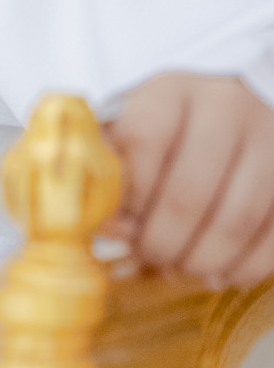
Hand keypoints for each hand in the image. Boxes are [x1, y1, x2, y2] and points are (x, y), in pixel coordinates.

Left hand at [103, 73, 273, 285]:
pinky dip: (246, 266)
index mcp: (170, 94)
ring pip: (237, 219)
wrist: (232, 113)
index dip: (131, 195)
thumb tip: (109, 228)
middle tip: (151, 258)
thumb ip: (110, 174)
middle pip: (190, 192)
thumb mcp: (130, 133)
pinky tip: (221, 273)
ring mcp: (269, 140)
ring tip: (181, 269)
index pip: (145, 140)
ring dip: (203, 259)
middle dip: (163, 242)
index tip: (122, 224)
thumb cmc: (167, 134)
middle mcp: (226, 108)